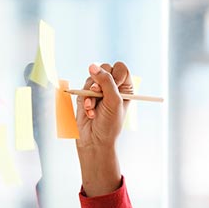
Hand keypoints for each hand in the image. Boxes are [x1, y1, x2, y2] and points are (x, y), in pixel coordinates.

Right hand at [75, 62, 133, 195]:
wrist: (94, 141)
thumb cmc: (109, 124)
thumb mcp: (113, 101)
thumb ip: (106, 82)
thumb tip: (93, 66)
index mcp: (125, 88)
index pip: (121, 68)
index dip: (116, 74)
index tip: (114, 85)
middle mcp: (113, 87)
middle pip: (105, 68)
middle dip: (100, 82)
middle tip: (99, 93)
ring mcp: (98, 90)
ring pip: (92, 77)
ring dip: (92, 94)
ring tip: (94, 108)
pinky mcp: (86, 95)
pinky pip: (83, 87)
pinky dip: (85, 99)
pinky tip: (90, 111)